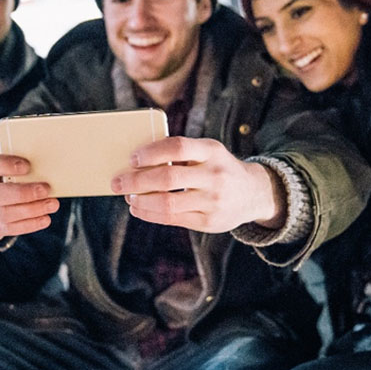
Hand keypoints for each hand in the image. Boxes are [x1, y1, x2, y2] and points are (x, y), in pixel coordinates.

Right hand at [0, 152, 59, 239]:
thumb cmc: (2, 178)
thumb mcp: (4, 169)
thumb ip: (18, 168)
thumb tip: (46, 170)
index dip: (5, 165)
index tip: (27, 166)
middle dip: (23, 193)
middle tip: (45, 189)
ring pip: (3, 214)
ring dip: (31, 210)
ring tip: (51, 204)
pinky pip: (8, 229)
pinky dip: (29, 224)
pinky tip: (45, 219)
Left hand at [110, 137, 285, 232]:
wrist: (253, 193)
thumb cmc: (218, 167)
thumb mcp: (208, 152)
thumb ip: (181, 153)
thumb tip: (136, 161)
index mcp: (212, 150)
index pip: (177, 147)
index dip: (151, 152)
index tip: (132, 158)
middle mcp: (214, 175)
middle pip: (168, 177)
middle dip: (136, 181)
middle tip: (117, 182)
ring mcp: (213, 200)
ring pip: (167, 203)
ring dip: (141, 200)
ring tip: (128, 197)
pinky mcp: (208, 222)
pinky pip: (172, 219)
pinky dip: (149, 214)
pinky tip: (138, 209)